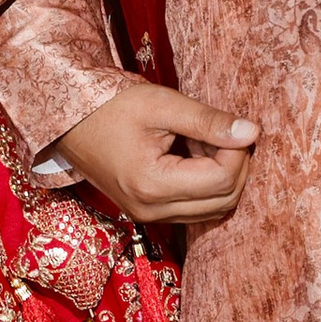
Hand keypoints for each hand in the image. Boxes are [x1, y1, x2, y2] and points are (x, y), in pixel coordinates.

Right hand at [52, 76, 259, 228]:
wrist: (68, 121)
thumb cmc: (109, 107)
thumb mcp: (162, 105)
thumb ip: (209, 121)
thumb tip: (252, 132)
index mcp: (152, 185)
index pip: (222, 179)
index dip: (238, 151)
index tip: (231, 124)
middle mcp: (151, 211)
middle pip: (224, 200)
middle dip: (235, 164)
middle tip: (221, 131)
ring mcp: (150, 216)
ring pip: (215, 208)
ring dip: (222, 175)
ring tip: (204, 141)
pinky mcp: (150, 213)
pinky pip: (197, 208)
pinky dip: (207, 183)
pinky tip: (193, 154)